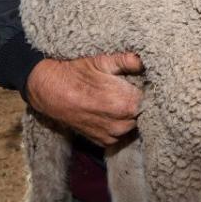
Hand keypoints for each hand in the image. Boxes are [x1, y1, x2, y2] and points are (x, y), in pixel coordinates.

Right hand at [25, 53, 144, 146]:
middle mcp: (120, 124)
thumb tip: (145, 59)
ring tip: (118, 97)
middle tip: (129, 86)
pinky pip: (119, 134)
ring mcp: (110, 135)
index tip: (143, 80)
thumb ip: (128, 60)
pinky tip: (109, 109)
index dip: (149, 88)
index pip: (152, 99)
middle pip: (144, 113)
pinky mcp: (101, 141)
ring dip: (129, 113)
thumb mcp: (102, 60)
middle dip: (139, 101)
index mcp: (126, 103)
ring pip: (133, 125)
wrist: (48, 90)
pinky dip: (118, 123)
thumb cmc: (74, 71)